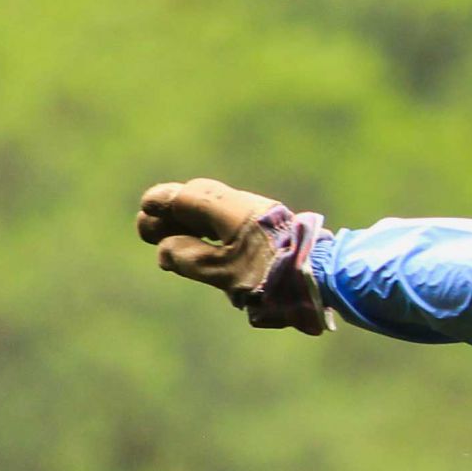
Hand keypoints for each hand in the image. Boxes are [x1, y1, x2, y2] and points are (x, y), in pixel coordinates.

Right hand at [137, 178, 332, 334]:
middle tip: (151, 233)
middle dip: (173, 213)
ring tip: (170, 244)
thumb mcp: (224, 272)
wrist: (325, 275)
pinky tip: (203, 249)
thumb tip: (165, 248)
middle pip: (200, 199)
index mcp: (230, 209)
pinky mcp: (268, 231)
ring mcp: (258, 217)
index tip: (146, 213)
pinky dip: (210, 232)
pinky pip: (230, 224)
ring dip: (191, 224)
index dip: (163, 202)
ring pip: (216, 212)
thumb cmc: (273, 275)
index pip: (188, 195)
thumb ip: (190, 258)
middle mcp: (244, 206)